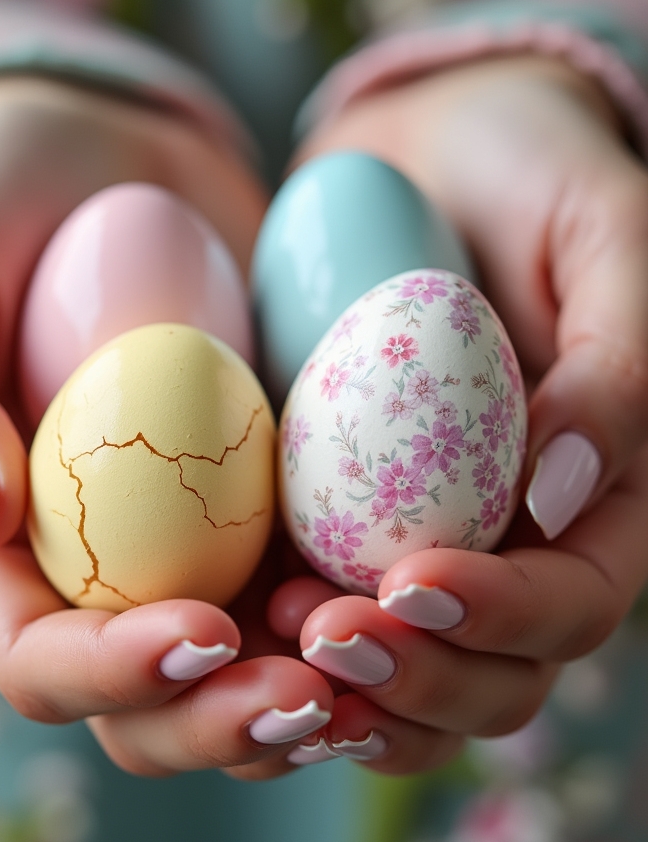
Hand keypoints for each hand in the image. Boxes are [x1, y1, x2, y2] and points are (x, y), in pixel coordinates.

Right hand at [0, 76, 332, 778]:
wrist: (114, 162)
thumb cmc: (2, 204)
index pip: (35, 656)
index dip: (110, 671)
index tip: (198, 635)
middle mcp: (91, 566)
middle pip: (143, 702)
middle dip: (221, 718)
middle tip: (312, 694)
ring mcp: (184, 546)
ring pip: (236, 675)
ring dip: (306, 698)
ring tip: (379, 665)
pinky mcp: (260, 509)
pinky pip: (307, 593)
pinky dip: (356, 622)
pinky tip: (410, 607)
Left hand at [267, 55, 647, 770]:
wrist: (425, 154)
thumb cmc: (533, 176)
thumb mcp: (604, 238)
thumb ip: (616, 366)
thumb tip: (563, 494)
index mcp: (599, 500)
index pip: (571, 604)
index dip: (503, 618)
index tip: (412, 580)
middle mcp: (515, 542)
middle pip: (491, 674)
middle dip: (413, 677)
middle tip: (322, 632)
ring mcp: (424, 538)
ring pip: (405, 672)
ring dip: (342, 687)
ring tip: (268, 636)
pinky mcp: (340, 520)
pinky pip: (321, 610)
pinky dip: (281, 645)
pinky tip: (232, 622)